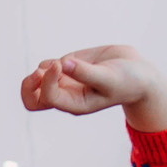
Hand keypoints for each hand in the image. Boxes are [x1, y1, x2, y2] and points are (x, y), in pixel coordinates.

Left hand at [19, 44, 166, 132]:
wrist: (138, 72)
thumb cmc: (127, 80)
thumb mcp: (110, 77)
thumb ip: (86, 72)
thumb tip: (62, 64)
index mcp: (75, 104)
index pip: (48, 97)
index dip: (48, 79)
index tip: (62, 64)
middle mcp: (66, 96)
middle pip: (31, 100)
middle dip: (29, 85)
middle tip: (42, 71)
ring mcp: (64, 82)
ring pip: (34, 82)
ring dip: (41, 70)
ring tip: (61, 64)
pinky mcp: (67, 68)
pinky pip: (46, 67)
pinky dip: (49, 63)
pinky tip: (67, 61)